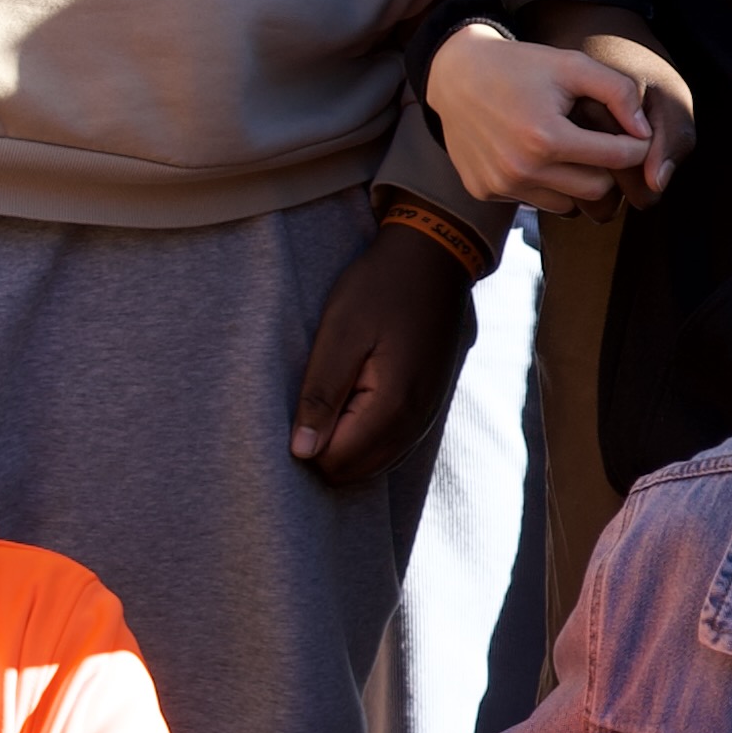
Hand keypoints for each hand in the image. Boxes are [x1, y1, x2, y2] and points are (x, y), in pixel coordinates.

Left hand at [291, 222, 481, 485]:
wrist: (434, 260)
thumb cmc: (379, 289)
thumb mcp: (339, 334)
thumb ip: (320, 395)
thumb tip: (302, 452)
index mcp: (391, 406)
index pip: (336, 463)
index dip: (307, 445)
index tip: (297, 407)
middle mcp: (414, 422)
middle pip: (355, 472)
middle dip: (325, 450)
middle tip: (310, 402)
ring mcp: (426, 417)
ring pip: (375, 464)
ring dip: (346, 445)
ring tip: (331, 399)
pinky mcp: (428, 407)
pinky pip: (392, 447)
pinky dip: (367, 439)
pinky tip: (353, 404)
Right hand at [428, 26, 687, 210]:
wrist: (455, 74)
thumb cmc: (521, 66)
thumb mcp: (572, 65)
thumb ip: (619, 92)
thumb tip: (646, 133)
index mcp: (547, 138)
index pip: (618, 159)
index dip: (636, 146)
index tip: (636, 135)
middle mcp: (522, 169)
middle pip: (598, 191)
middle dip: (609, 169)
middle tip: (604, 145)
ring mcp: (501, 185)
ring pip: (569, 205)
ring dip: (577, 182)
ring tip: (571, 151)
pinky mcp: (485, 191)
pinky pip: (536, 202)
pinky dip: (546, 186)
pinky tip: (538, 156)